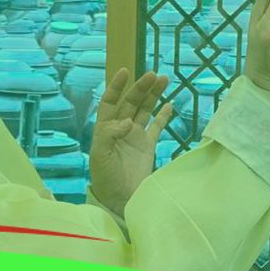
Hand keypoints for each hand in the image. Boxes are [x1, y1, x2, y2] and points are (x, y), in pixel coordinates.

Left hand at [88, 68, 175, 216]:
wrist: (119, 198)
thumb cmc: (105, 177)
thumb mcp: (100, 155)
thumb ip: (110, 135)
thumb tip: (127, 121)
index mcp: (105, 128)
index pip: (110, 101)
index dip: (116, 86)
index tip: (125, 72)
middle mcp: (121, 128)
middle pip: (131, 102)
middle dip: (141, 88)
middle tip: (153, 75)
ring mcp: (135, 136)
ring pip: (145, 110)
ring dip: (153, 95)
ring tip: (163, 80)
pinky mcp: (148, 146)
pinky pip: (157, 126)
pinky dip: (163, 115)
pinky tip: (169, 104)